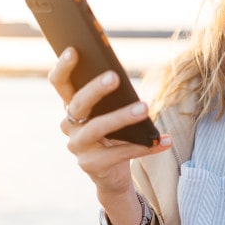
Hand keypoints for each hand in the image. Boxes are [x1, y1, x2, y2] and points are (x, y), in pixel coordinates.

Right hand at [48, 47, 171, 205]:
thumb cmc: (115, 134)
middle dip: (95, 88)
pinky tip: (164, 140)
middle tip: (115, 77)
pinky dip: (145, 146)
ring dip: (122, 117)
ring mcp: (78, 146)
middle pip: (78, 103)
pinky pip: (120, 153)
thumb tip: (124, 78)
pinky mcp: (91, 165)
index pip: (60, 83)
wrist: (112, 174)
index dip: (64, 67)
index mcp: (72, 106)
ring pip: (97, 127)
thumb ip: (114, 97)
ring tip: (145, 107)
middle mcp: (69, 125)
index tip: (74, 50)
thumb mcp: (112, 113)